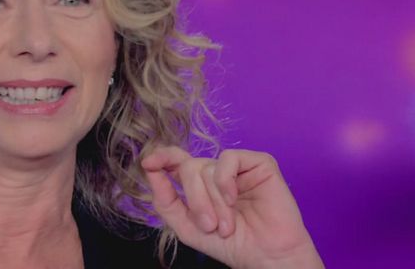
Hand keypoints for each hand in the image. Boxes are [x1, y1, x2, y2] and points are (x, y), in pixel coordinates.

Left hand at [141, 146, 323, 268]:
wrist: (265, 257)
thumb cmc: (230, 243)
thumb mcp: (186, 226)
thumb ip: (166, 200)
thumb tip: (150, 170)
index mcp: (199, 184)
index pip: (175, 160)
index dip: (161, 156)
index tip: (148, 163)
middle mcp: (215, 172)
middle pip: (188, 167)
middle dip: (195, 200)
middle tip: (210, 226)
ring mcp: (237, 167)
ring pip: (207, 167)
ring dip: (214, 202)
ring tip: (227, 225)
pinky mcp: (258, 164)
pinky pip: (229, 159)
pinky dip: (225, 181)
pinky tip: (234, 199)